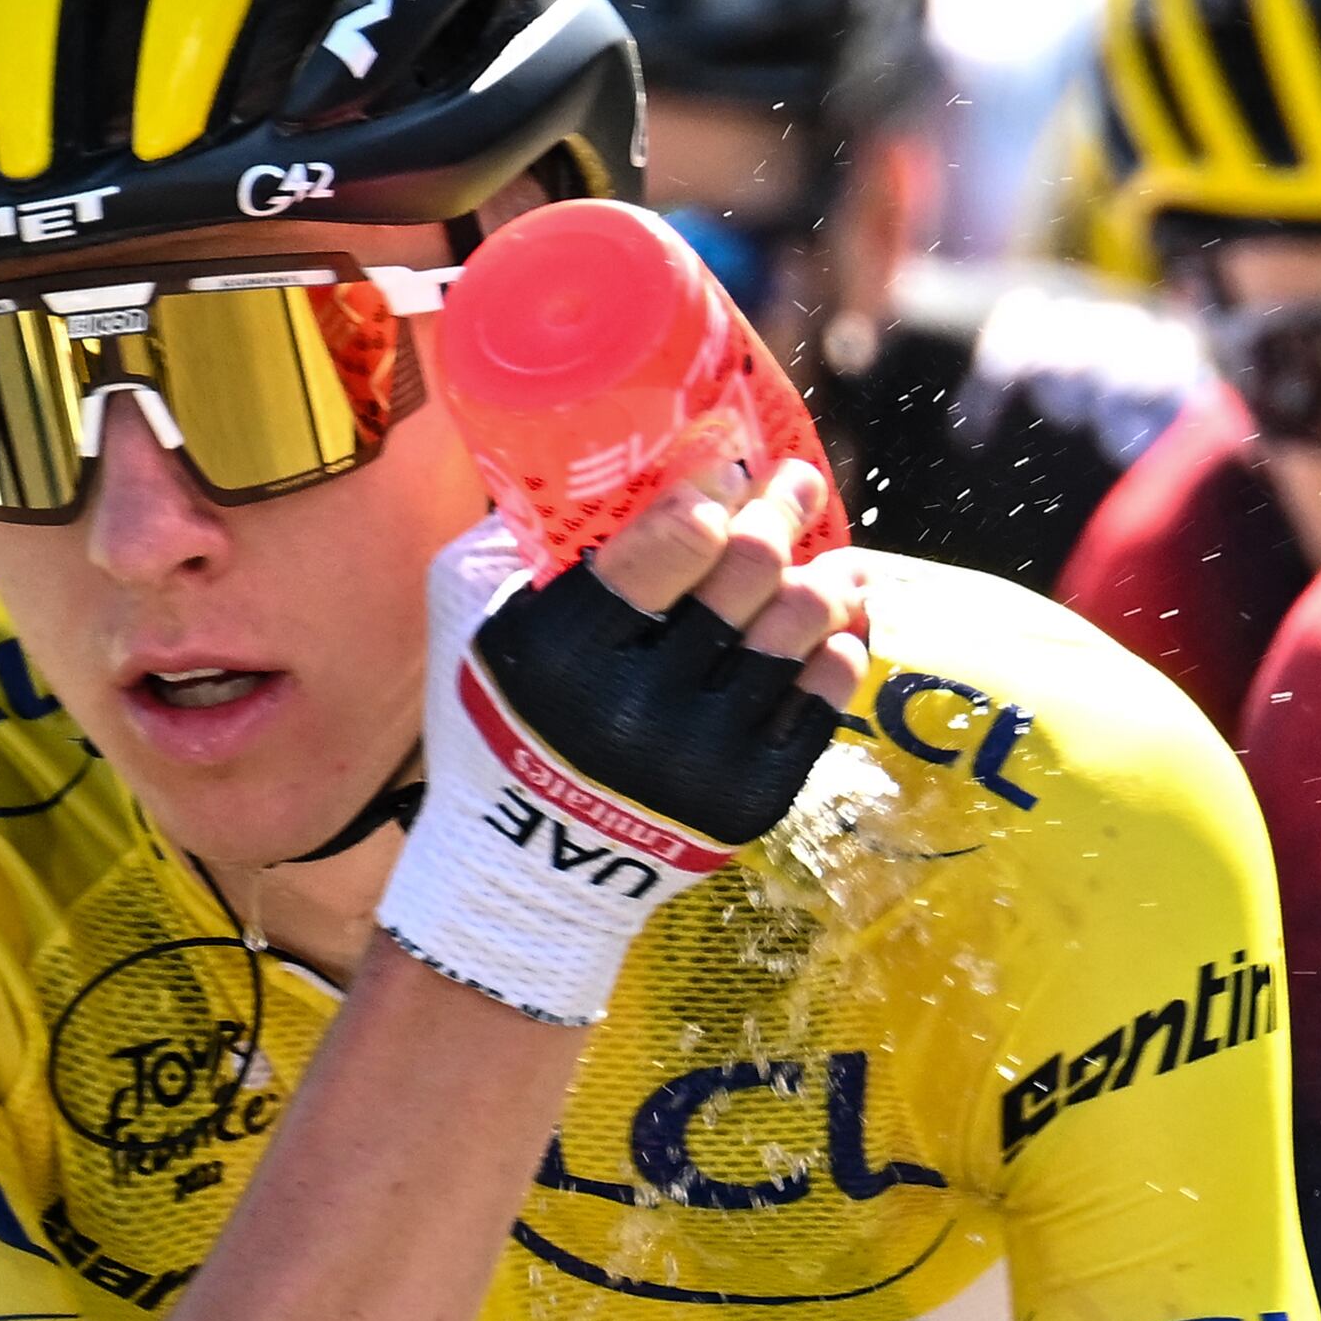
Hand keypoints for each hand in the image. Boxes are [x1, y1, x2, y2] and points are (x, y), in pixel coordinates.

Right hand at [377, 463, 871, 1027]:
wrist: (536, 866)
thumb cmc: (507, 723)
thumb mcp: (481, 624)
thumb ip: (529, 543)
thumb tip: (600, 453)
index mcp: (567, 650)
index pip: (672, 541)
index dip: (714, 488)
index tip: (728, 468)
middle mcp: (638, 703)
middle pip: (748, 569)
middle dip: (781, 509)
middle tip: (797, 483)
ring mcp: (703, 754)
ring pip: (800, 626)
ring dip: (830, 576)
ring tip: (840, 559)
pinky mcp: (753, 795)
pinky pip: (825, 698)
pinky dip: (839, 649)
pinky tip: (839, 627)